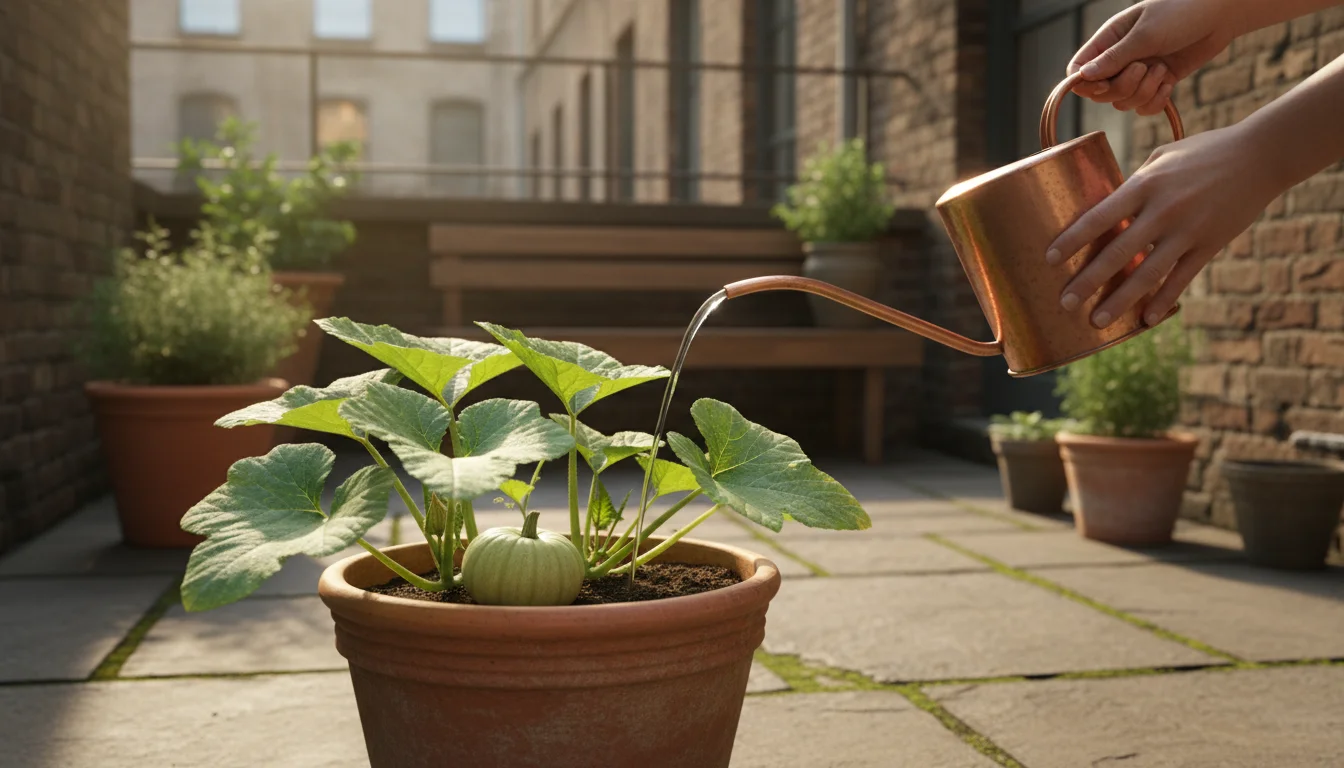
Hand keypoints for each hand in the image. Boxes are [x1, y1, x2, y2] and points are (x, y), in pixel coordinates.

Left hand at [1045, 122, 1278, 328]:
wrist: (1261, 154)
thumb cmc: (1204, 152)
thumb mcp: (1162, 158)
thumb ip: (1134, 185)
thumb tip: (1106, 208)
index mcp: (1145, 184)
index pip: (1100, 216)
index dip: (1072, 239)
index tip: (1048, 259)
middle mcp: (1164, 209)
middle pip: (1118, 252)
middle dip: (1088, 281)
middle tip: (1064, 303)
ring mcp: (1188, 230)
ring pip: (1148, 273)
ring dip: (1120, 301)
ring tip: (1096, 321)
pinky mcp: (1210, 244)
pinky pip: (1182, 279)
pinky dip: (1163, 301)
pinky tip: (1146, 320)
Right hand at [1069, 0, 1240, 115]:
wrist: (1221, 14)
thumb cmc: (1181, 12)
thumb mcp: (1146, 34)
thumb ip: (1114, 57)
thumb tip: (1083, 76)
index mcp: (1109, 40)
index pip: (1078, 70)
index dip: (1085, 84)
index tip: (1104, 83)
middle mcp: (1120, 58)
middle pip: (1101, 92)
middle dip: (1122, 88)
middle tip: (1143, 69)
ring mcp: (1138, 72)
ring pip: (1123, 102)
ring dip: (1142, 93)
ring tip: (1162, 71)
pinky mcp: (1158, 83)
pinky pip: (1144, 107)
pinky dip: (1155, 102)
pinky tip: (1169, 84)